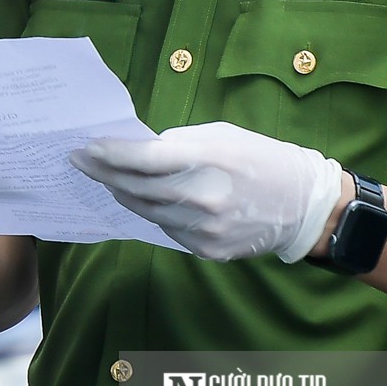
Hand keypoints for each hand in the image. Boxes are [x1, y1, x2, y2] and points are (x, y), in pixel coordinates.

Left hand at [71, 121, 345, 262]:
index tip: (85, 149)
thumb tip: (137, 150)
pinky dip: (157, 213)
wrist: (303, 206)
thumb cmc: (260, 160)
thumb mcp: (221, 135)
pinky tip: (154, 201)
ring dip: (126, 194)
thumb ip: (177, 143)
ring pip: (146, 211)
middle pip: (135, 188)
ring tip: (113, 180)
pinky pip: (167, 229)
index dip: (109, 155)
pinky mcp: (207, 250)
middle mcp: (202, 197)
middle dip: (104, 173)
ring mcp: (204, 228)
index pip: (142, 159)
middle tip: (83, 162)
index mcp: (207, 160)